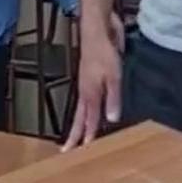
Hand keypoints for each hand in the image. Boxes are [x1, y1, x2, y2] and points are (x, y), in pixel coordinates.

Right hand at [62, 12, 124, 150]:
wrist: (96, 31)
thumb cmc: (104, 52)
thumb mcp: (114, 77)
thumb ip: (113, 98)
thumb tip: (111, 120)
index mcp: (90, 94)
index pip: (89, 120)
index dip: (87, 136)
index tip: (80, 151)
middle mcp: (85, 92)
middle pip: (80, 118)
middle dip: (75, 134)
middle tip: (67, 150)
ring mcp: (86, 84)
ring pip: (81, 109)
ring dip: (79, 123)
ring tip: (77, 136)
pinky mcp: (90, 76)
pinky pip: (86, 99)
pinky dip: (86, 110)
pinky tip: (90, 110)